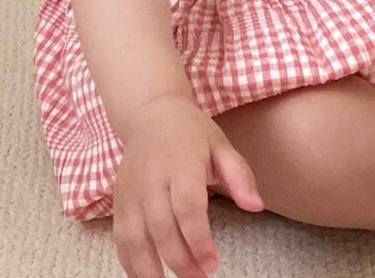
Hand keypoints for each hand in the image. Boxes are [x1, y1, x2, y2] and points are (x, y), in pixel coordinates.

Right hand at [112, 94, 262, 277]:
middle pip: (161, 226)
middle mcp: (152, 177)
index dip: (198, 239)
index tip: (212, 264)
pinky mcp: (118, 198)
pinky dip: (129, 262)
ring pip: (134, 235)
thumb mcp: (221, 145)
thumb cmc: (191, 133)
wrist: (150, 113)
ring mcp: (131, 189)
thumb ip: (240, 175)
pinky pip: (120, 236)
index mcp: (181, 162)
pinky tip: (146, 277)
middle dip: (179, 260)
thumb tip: (255, 206)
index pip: (187, 206)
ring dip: (149, 268)